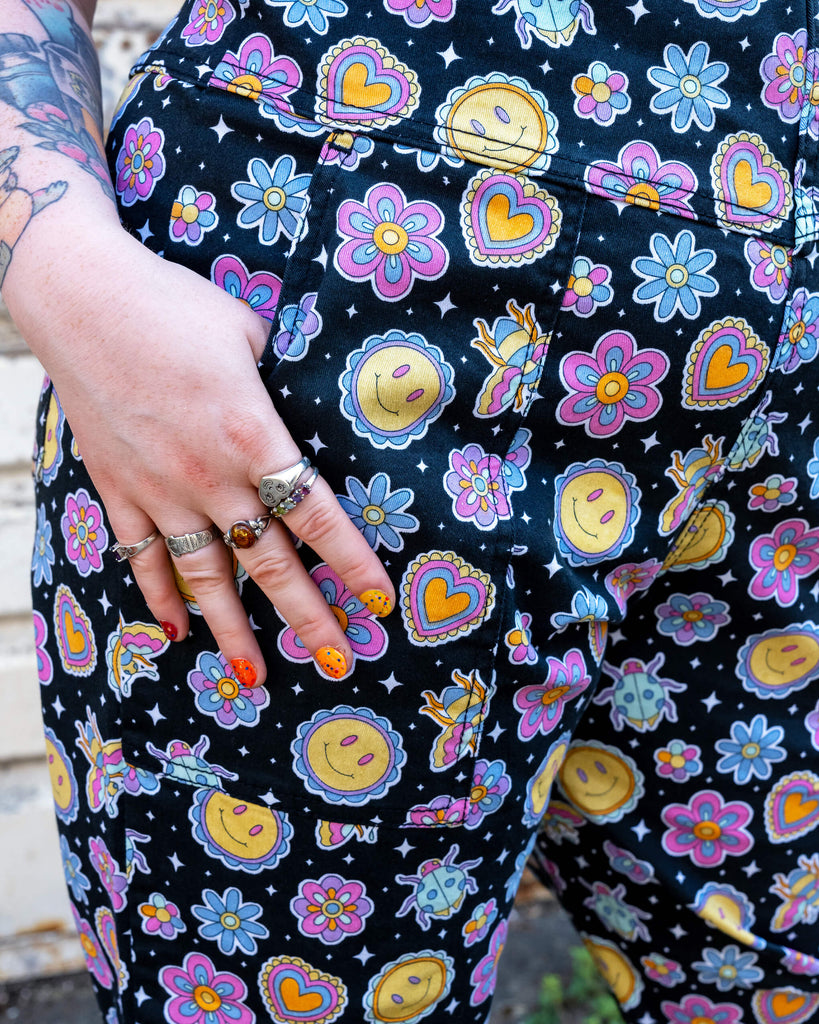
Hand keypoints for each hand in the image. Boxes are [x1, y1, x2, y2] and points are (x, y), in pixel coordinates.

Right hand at [21, 227, 393, 685]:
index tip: (379, 602)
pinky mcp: (118, 488)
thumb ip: (284, 387)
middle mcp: (210, 476)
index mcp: (253, 435)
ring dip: (233, 629)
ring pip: (206, 575)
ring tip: (256, 678)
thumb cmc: (175, 307)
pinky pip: (141, 556)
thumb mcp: (252, 335)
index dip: (351, 562)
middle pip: (269, 562)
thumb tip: (312, 413)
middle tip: (338, 663)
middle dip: (307, 617)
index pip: (316, 514)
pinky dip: (158, 596)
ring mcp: (159, 489)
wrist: (80, 297)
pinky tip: (174, 632)